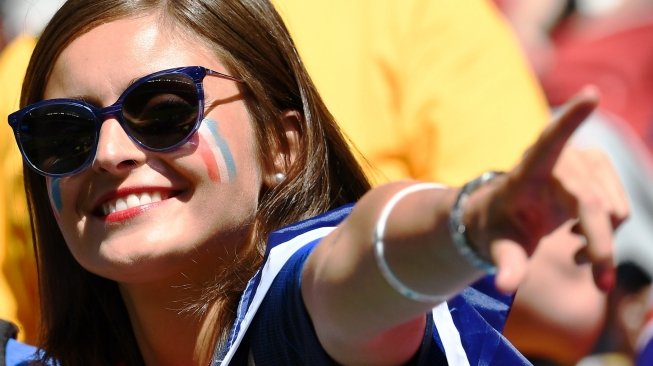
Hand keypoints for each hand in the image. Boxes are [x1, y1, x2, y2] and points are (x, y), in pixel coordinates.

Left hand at [479, 87, 628, 292]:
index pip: (549, 142)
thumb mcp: (497, 245)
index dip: (571, 120)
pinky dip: (609, 232)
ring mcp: (581, 162)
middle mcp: (559, 161)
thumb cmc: (498, 226)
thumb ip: (505, 263)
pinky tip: (581, 238)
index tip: (590, 94)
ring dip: (602, 241)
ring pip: (614, 209)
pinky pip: (620, 207)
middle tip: (600, 284)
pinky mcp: (598, 168)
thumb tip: (504, 286)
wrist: (508, 214)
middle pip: (594, 205)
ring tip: (573, 252)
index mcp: (526, 173)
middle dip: (601, 247)